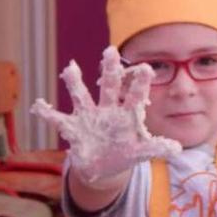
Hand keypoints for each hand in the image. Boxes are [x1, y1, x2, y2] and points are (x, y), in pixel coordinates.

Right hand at [30, 46, 181, 182]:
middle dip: (110, 70)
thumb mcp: (141, 151)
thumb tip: (177, 148)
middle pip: (109, 86)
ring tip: (71, 68)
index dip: (140, 82)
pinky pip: (58, 119)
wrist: (103, 166)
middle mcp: (107, 109)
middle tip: (111, 50)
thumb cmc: (124, 153)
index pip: (135, 94)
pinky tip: (38, 106)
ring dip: (75, 83)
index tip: (147, 67)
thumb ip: (156, 147)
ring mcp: (88, 116)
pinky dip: (47, 113)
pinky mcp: (73, 127)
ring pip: (81, 96)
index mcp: (127, 114)